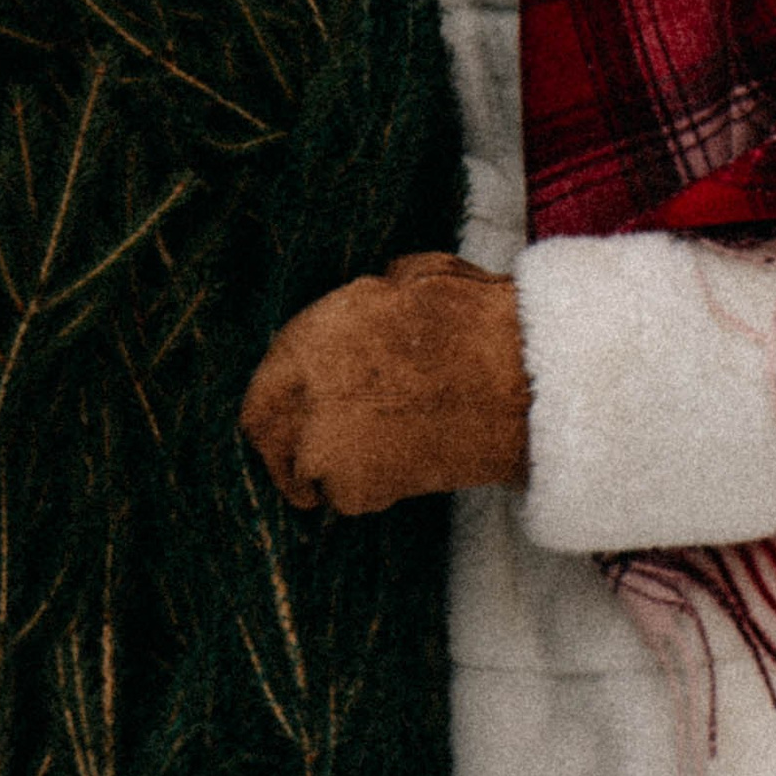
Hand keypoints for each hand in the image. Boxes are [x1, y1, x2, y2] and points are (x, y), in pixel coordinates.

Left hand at [238, 252, 528, 514]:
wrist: (511, 382)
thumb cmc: (473, 323)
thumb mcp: (414, 277)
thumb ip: (374, 299)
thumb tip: (380, 290)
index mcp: (308, 338)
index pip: (265, 386)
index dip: (282, 403)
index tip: (294, 416)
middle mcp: (300, 394)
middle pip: (267, 436)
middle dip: (287, 450)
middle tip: (310, 465)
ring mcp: (319, 446)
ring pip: (305, 472)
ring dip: (331, 472)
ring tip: (378, 458)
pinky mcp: (351, 489)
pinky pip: (347, 498)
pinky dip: (370, 491)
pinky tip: (407, 468)